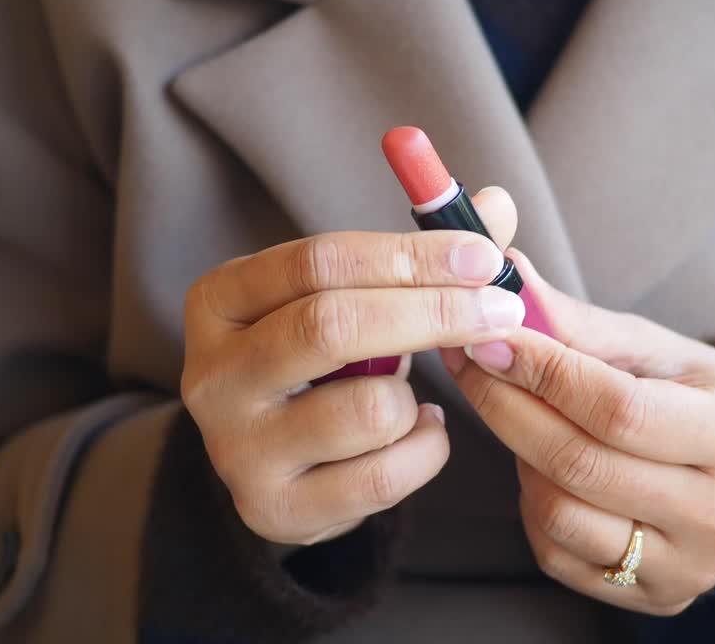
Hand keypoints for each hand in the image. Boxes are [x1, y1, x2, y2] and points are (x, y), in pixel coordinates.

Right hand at [182, 188, 521, 544]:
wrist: (282, 466)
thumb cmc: (327, 362)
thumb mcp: (356, 297)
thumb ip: (424, 254)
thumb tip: (498, 206)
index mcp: (220, 299)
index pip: (319, 260)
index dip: (409, 255)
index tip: (483, 255)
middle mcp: (211, 374)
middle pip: (334, 326)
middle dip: (434, 313)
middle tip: (503, 310)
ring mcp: (236, 448)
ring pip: (368, 409)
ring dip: (415, 396)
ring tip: (410, 393)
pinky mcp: (273, 509)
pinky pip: (384, 476)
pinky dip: (424, 448)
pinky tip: (415, 432)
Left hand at [445, 252, 714, 615]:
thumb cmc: (691, 396)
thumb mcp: (655, 349)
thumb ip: (579, 322)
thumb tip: (505, 272)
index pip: (618, 409)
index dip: (543, 371)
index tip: (490, 336)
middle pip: (580, 463)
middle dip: (506, 406)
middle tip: (468, 362)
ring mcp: (686, 565)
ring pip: (559, 513)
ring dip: (519, 456)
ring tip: (521, 416)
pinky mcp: (650, 597)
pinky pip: (555, 552)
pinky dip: (530, 503)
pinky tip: (541, 467)